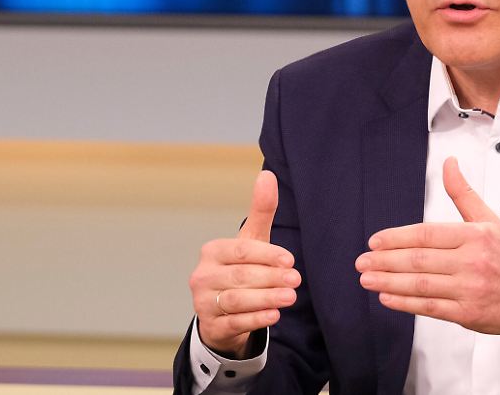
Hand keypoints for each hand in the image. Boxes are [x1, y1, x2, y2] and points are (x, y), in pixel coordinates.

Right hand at [189, 170, 301, 357]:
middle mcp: (202, 275)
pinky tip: (274, 315)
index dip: (267, 255)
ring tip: (291, 297)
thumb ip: (261, 210)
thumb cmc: (241, 268)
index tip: (291, 260)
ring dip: (266, 298)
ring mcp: (203, 302)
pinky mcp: (211, 325)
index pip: (241, 251)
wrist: (223, 310)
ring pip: (237, 300)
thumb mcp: (252, 240)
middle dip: (271, 278)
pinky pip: (234, 322)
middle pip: (241, 276)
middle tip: (297, 280)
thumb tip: (268, 174)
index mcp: (212, 251)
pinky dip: (255, 319)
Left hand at [356, 157, 499, 335]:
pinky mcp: (467, 314)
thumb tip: (448, 163)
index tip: (375, 241)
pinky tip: (387, 298)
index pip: (428, 235)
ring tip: (367, 278)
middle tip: (362, 261)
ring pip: (421, 285)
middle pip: (420, 260)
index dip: (397, 238)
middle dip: (385, 261)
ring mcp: (469, 289)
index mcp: (476, 236)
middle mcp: (472, 262)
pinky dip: (405, 303)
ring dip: (389, 282)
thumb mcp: (489, 220)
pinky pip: (430, 308)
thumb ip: (463, 193)